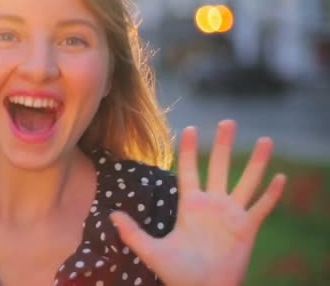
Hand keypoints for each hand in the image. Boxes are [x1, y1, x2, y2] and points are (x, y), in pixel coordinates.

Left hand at [111, 120, 286, 285]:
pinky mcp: (247, 228)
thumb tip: (111, 216)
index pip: (189, 170)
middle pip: (220, 167)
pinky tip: (280, 176)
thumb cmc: (178, 273)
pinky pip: (262, 207)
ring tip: (266, 140)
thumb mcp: (152, 250)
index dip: (189, 150)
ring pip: (246, 182)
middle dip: (224, 145)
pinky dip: (272, 193)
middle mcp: (213, 205)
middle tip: (227, 121)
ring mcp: (232, 215)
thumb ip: (132, 233)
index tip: (190, 128)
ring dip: (257, 162)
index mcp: (190, 205)